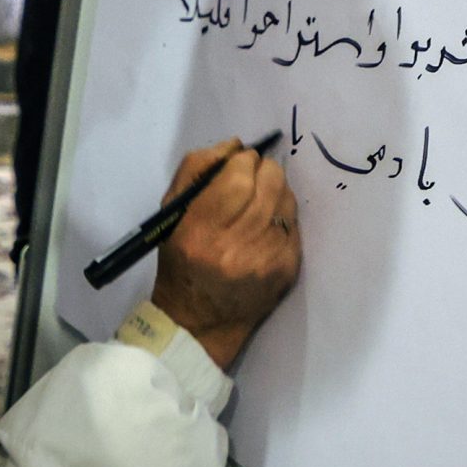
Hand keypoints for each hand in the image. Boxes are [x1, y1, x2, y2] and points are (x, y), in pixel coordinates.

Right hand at [147, 139, 300, 369]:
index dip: (242, 162)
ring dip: (275, 191)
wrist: (199, 321)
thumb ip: (197, 169)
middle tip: (253, 177)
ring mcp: (265, 259)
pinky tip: (267, 227)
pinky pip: (294, 224)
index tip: (238, 165)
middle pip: (268, 182)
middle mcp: (234, 244)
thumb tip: (234, 145)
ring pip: (286, 199)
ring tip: (260, 202)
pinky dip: (283, 218)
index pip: (237, 175)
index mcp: (200, 228)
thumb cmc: (181, 260)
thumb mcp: (172, 212)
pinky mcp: (286, 269)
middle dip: (263, 170)